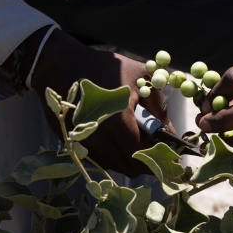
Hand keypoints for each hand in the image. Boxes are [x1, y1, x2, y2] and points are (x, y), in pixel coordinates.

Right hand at [23, 28, 174, 176]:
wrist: (61, 64)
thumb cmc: (105, 67)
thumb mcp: (141, 79)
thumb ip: (160, 109)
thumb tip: (172, 135)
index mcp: (118, 124)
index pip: (143, 156)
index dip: (158, 158)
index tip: (167, 156)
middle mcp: (100, 139)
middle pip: (130, 167)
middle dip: (145, 162)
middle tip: (154, 151)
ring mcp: (84, 144)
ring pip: (115, 166)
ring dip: (128, 160)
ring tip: (136, 143)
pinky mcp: (73, 144)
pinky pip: (99, 160)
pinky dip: (112, 155)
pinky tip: (117, 140)